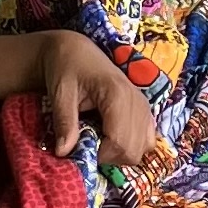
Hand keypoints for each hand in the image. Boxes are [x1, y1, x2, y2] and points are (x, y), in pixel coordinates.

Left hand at [41, 32, 155, 165]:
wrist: (75, 51)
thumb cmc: (66, 68)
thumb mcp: (60, 94)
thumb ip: (65, 123)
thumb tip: (64, 153)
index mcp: (117, 95)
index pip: (120, 143)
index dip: (100, 155)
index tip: (81, 148)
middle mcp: (137, 101)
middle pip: (134, 150)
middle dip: (109, 156)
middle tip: (88, 143)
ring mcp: (144, 106)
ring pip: (143, 148)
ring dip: (120, 152)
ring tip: (99, 138)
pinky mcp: (145, 110)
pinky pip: (147, 139)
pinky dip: (131, 145)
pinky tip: (111, 135)